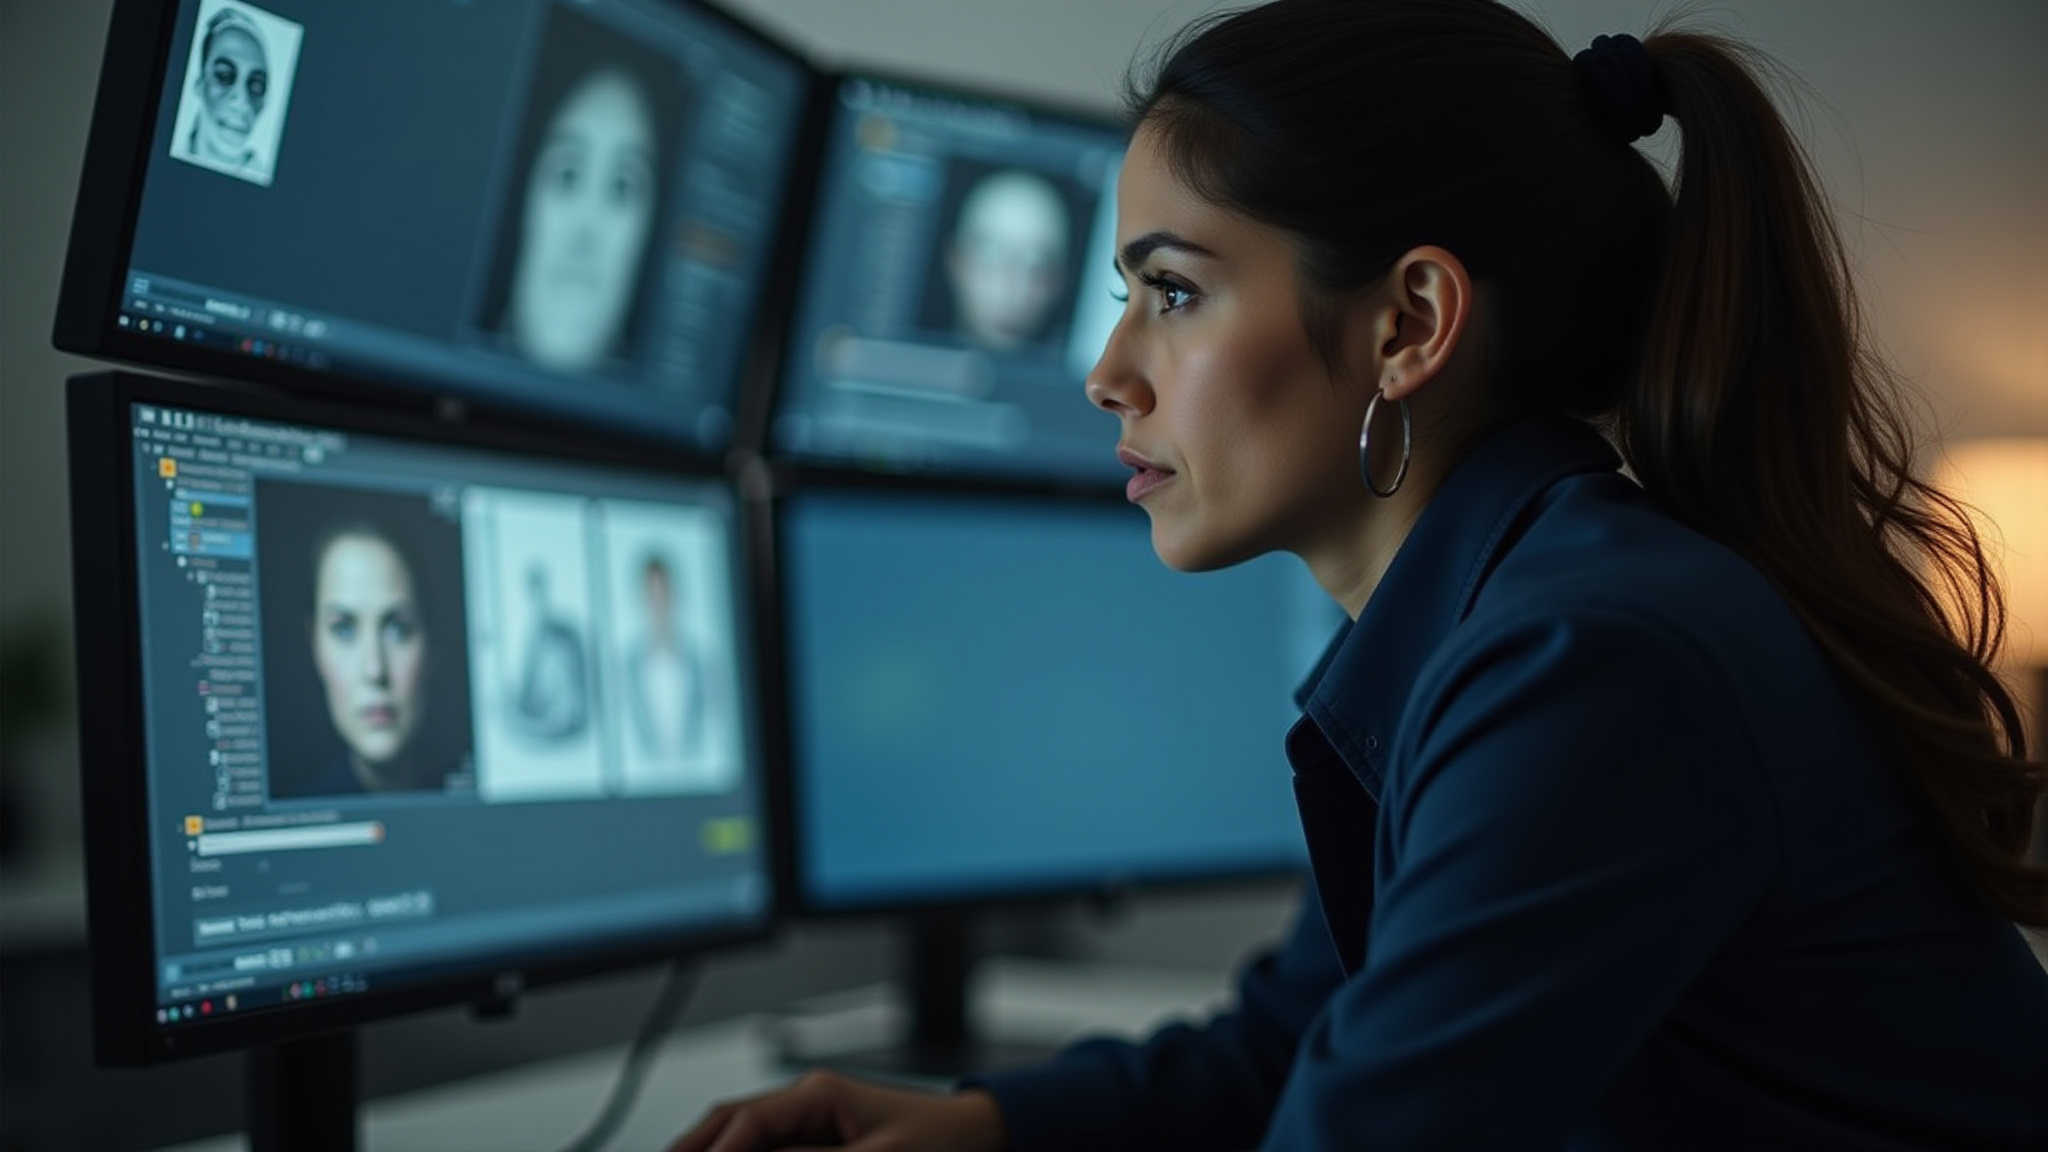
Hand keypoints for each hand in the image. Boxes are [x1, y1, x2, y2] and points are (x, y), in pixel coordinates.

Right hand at [668, 1070, 1007, 1151]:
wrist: (977, 1136)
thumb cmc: (939, 1142)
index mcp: (820, 1093)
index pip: (747, 1119)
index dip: (715, 1150)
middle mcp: (809, 1101)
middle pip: (732, 1121)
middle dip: (697, 1145)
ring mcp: (811, 1120)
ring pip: (745, 1134)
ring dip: (715, 1148)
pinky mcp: (821, 1140)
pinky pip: (770, 1146)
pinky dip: (745, 1151)